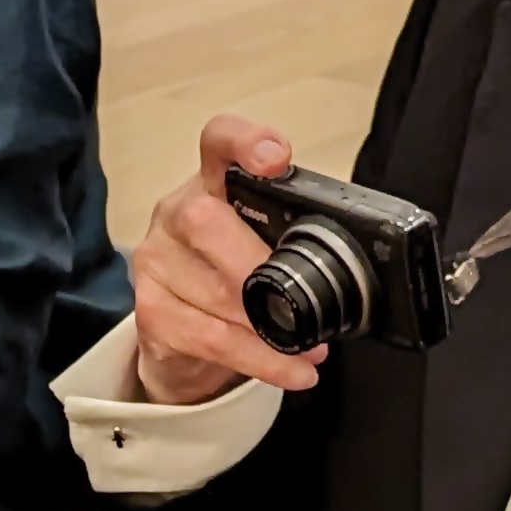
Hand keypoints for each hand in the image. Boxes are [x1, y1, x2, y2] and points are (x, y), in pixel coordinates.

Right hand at [128, 110, 316, 404]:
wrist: (181, 337)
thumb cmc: (230, 277)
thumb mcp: (260, 243)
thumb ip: (290, 235)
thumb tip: (359, 256)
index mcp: (211, 185)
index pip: (218, 142)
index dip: (244, 141)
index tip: (276, 157)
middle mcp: (175, 214)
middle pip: (206, 221)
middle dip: (259, 265)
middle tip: (303, 296)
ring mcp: (156, 262)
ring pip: (214, 291)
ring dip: (271, 328)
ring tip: (310, 347)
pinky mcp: (150, 311)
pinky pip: (211, 337)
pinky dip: (260, 359)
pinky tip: (289, 368)